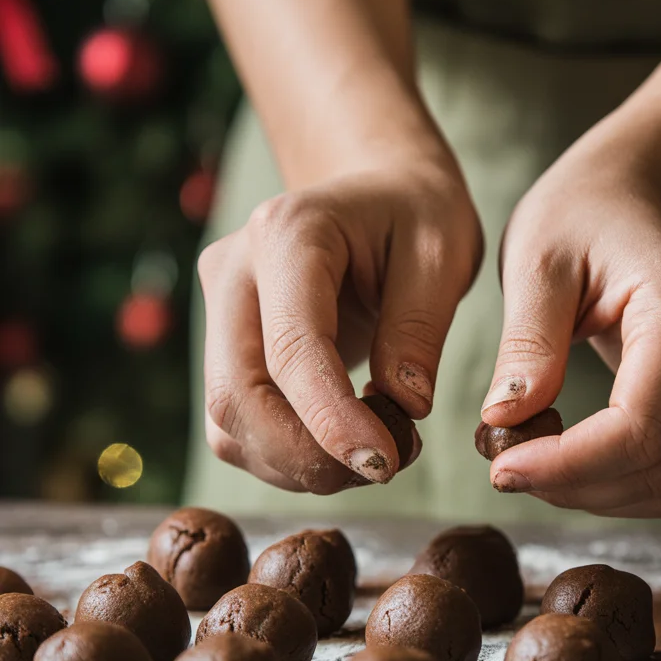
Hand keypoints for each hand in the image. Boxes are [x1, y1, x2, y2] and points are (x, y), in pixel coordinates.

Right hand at [199, 158, 481, 492]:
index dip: (331, 421)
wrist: (376, 191)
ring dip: (295, 463)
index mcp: (287, 234)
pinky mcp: (223, 345)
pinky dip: (284, 454)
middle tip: (382, 470)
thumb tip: (404, 409)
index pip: (292, 348)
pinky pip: (236, 423)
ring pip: (228, 419)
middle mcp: (233, 269)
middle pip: (238, 394)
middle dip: (306, 455)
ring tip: (374, 456)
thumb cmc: (415, 213)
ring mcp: (218, 308)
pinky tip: (342, 448)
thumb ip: (419, 328)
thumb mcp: (442, 252)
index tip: (385, 463)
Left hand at [481, 135, 660, 517]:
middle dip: (575, 485)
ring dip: (596, 495)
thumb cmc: (579, 219)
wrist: (627, 201)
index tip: (501, 469)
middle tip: (504, 469)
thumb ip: (528, 343)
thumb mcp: (537, 264)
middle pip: (660, 464)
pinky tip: (567, 462)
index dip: (568, 464)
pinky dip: (618, 486)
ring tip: (532, 464)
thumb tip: (504, 422)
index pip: (639, 425)